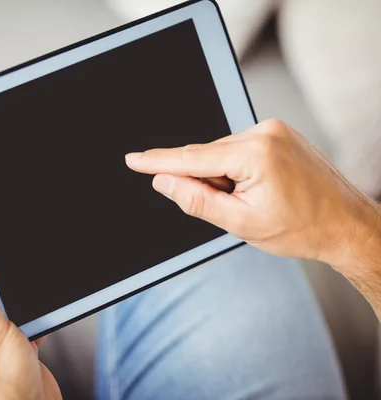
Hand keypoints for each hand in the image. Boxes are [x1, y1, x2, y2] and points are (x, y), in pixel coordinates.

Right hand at [125, 119, 380, 274]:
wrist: (346, 226)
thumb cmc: (303, 229)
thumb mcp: (241, 223)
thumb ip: (196, 200)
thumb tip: (166, 182)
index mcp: (256, 154)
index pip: (192, 157)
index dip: (157, 161)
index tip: (133, 159)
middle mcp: (265, 133)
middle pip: (207, 156)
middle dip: (204, 181)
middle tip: (231, 208)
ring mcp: (274, 130)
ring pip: (221, 154)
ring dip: (222, 177)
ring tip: (252, 202)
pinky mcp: (278, 134)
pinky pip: (238, 150)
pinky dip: (234, 170)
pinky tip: (255, 190)